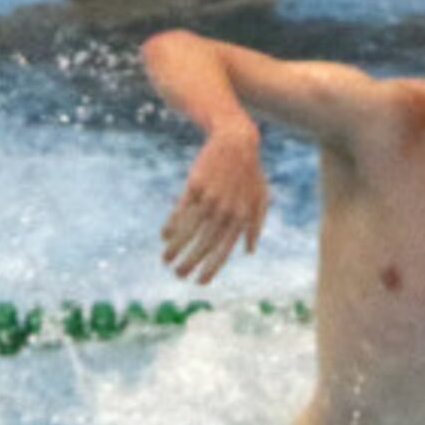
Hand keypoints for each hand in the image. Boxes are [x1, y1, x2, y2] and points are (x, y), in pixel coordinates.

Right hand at [161, 127, 268, 283]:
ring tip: (165, 260)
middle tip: (177, 275)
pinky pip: (181, 210)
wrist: (236, 141)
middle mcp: (225, 212)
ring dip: (176, 247)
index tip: (199, 282)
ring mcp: (210, 198)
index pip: (224, 251)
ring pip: (189, 230)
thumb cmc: (250, 173)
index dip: (211, 268)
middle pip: (203, 244)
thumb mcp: (260, 199)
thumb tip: (248, 251)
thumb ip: (255, 226)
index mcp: (241, 219)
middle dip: (189, 262)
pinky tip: (164, 236)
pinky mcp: (195, 185)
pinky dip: (172, 225)